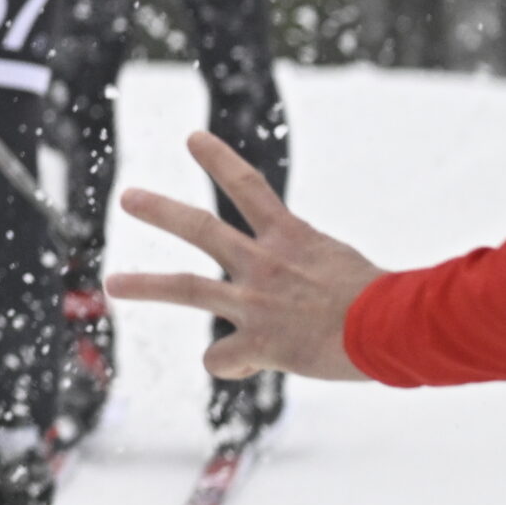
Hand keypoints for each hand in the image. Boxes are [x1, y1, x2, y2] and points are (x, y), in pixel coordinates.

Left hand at [105, 130, 381, 381]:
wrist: (393, 326)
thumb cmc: (386, 300)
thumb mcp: (342, 265)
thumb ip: (313, 269)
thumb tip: (308, 291)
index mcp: (292, 238)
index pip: (249, 187)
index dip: (219, 160)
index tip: (192, 139)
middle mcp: (266, 263)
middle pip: (201, 229)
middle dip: (161, 211)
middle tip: (128, 196)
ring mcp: (258, 301)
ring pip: (188, 288)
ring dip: (146, 285)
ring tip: (112, 284)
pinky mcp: (261, 342)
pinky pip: (222, 359)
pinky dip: (226, 364)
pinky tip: (239, 365)